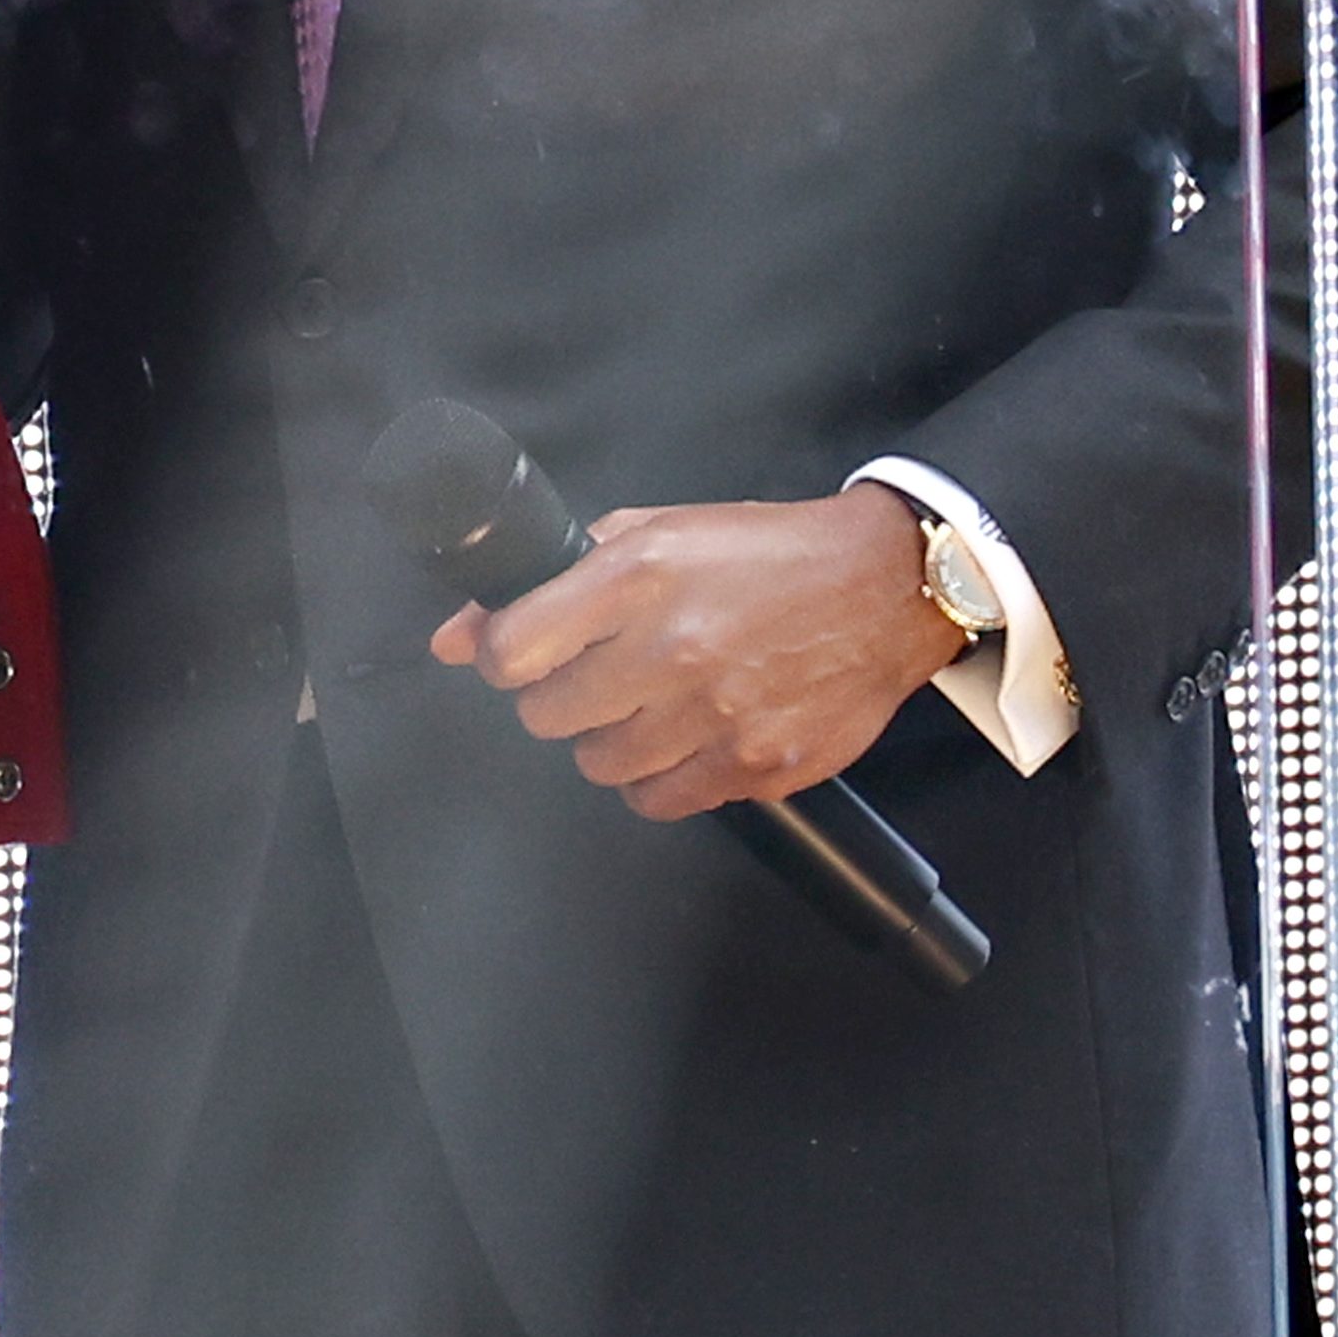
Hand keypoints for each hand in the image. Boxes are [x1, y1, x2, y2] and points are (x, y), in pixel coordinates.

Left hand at [432, 486, 959, 818]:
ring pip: (600, 765)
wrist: (884, 588)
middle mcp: (673, 647)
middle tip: (595, 677)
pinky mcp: (758, 767)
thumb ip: (550, 580)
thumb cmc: (761, 554)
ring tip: (649, 704)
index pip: (511, 648)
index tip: (518, 655)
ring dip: (610, 739)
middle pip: (547, 714)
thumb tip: (453, 638)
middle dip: (557, 697)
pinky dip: (659, 778)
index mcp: (638, 576)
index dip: (500, 656)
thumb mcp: (652, 534)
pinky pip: (660, 802)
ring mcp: (718, 715)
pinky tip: (684, 737)